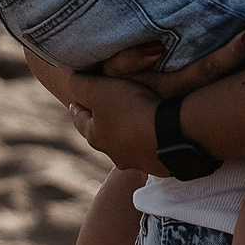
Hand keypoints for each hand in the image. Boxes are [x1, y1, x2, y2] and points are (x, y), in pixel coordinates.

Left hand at [20, 32, 244, 172]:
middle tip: (104, 108)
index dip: (77, 106)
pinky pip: (150, 147)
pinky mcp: (161, 164)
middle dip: (102, 120)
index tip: (75, 99)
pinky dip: (149, 138)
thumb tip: (71, 81)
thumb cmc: (131, 110)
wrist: (173, 137)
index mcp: (95, 136)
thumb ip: (80, 84)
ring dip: (126, 132)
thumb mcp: (99, 89)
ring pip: (126, 143)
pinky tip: (156, 132)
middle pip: (102, 133)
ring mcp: (138, 161)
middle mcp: (113, 153)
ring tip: (131, 119)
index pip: (80, 118)